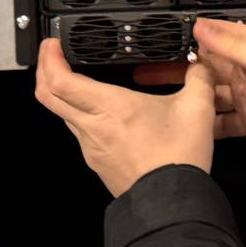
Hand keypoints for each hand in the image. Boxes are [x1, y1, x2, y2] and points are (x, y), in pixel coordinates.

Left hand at [35, 37, 216, 197]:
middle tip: (51, 58)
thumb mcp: (197, 109)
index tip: (52, 45)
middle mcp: (93, 127)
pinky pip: (80, 134)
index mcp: (111, 107)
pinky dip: (81, 117)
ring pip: (63, 115)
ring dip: (63, 95)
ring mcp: (91, 147)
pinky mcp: (98, 162)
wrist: (170, 201)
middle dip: (43, 71)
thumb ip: (200, 79)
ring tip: (77, 84)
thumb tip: (202, 66)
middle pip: (48, 96)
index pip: (60, 79)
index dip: (48, 59)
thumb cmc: (177, 159)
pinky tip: (101, 116)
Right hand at [134, 18, 245, 165]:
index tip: (164, 37)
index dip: (194, 36)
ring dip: (188, 97)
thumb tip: (203, 26)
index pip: (220, 36)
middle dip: (181, 68)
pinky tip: (184, 126)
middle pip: (209, 66)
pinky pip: (222, 121)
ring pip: (211, 94)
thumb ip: (235, 46)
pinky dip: (205, 122)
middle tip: (148, 71)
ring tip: (157, 99)